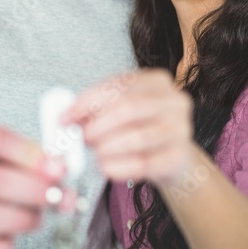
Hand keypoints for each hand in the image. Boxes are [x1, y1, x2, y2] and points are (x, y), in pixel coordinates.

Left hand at [65, 69, 196, 187]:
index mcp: (157, 81)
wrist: (173, 158)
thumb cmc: (140, 128)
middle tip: (82, 137)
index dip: (86, 102)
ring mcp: (181, 129)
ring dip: (107, 147)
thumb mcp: (120, 111)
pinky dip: (118, 167)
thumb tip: (65, 116)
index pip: (117, 85)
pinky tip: (105, 167)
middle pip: (128, 109)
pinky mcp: (180, 157)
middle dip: (98, 125)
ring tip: (95, 152)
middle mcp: (174, 101)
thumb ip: (95, 108)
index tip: (65, 117)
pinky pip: (144, 163)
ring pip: (137, 137)